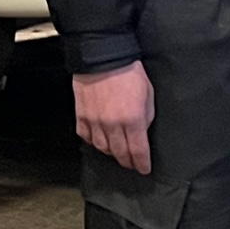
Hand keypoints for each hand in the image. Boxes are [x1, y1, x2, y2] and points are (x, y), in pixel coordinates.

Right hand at [74, 60, 154, 174]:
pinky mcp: (81, 116)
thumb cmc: (130, 74)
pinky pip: (86, 137)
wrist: (103, 59)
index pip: (137, 151)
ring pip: (102, 148)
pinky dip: (94, 142)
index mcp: (132, 120)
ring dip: (112, 153)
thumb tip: (142, 133)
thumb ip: (146, 117)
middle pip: (120, 153)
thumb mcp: (148, 96)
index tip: (144, 169)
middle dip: (128, 162)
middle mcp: (111, 125)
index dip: (142, 163)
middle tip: (133, 165)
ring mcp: (94, 122)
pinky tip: (100, 141)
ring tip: (118, 154)